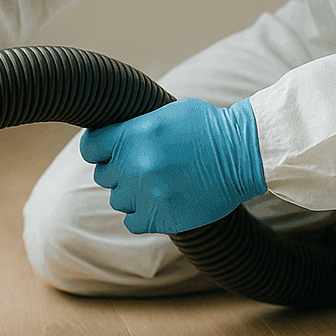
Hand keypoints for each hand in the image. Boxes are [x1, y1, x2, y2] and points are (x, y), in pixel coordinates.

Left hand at [80, 97, 265, 234]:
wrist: (244, 153)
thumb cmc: (207, 128)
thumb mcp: (166, 114)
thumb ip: (135, 127)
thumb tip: (110, 138)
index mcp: (134, 133)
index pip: (90, 147)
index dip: (100, 150)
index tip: (111, 153)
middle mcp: (136, 164)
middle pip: (103, 176)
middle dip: (120, 172)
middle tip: (145, 168)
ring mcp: (148, 193)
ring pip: (118, 199)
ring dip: (133, 194)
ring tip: (159, 184)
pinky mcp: (161, 217)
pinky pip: (132, 222)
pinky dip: (143, 215)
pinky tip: (160, 202)